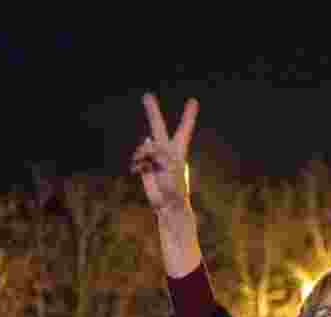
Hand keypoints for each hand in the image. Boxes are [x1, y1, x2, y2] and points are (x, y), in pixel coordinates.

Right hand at [132, 94, 197, 213]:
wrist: (168, 207)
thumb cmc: (175, 188)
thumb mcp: (171, 167)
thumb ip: (159, 152)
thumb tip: (147, 140)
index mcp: (178, 150)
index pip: (184, 129)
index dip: (188, 115)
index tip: (193, 100)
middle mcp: (166, 151)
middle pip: (158, 127)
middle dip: (152, 112)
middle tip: (146, 95)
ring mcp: (155, 158)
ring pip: (143, 146)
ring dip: (140, 154)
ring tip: (142, 164)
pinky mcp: (145, 167)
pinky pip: (137, 158)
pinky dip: (136, 163)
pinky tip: (137, 171)